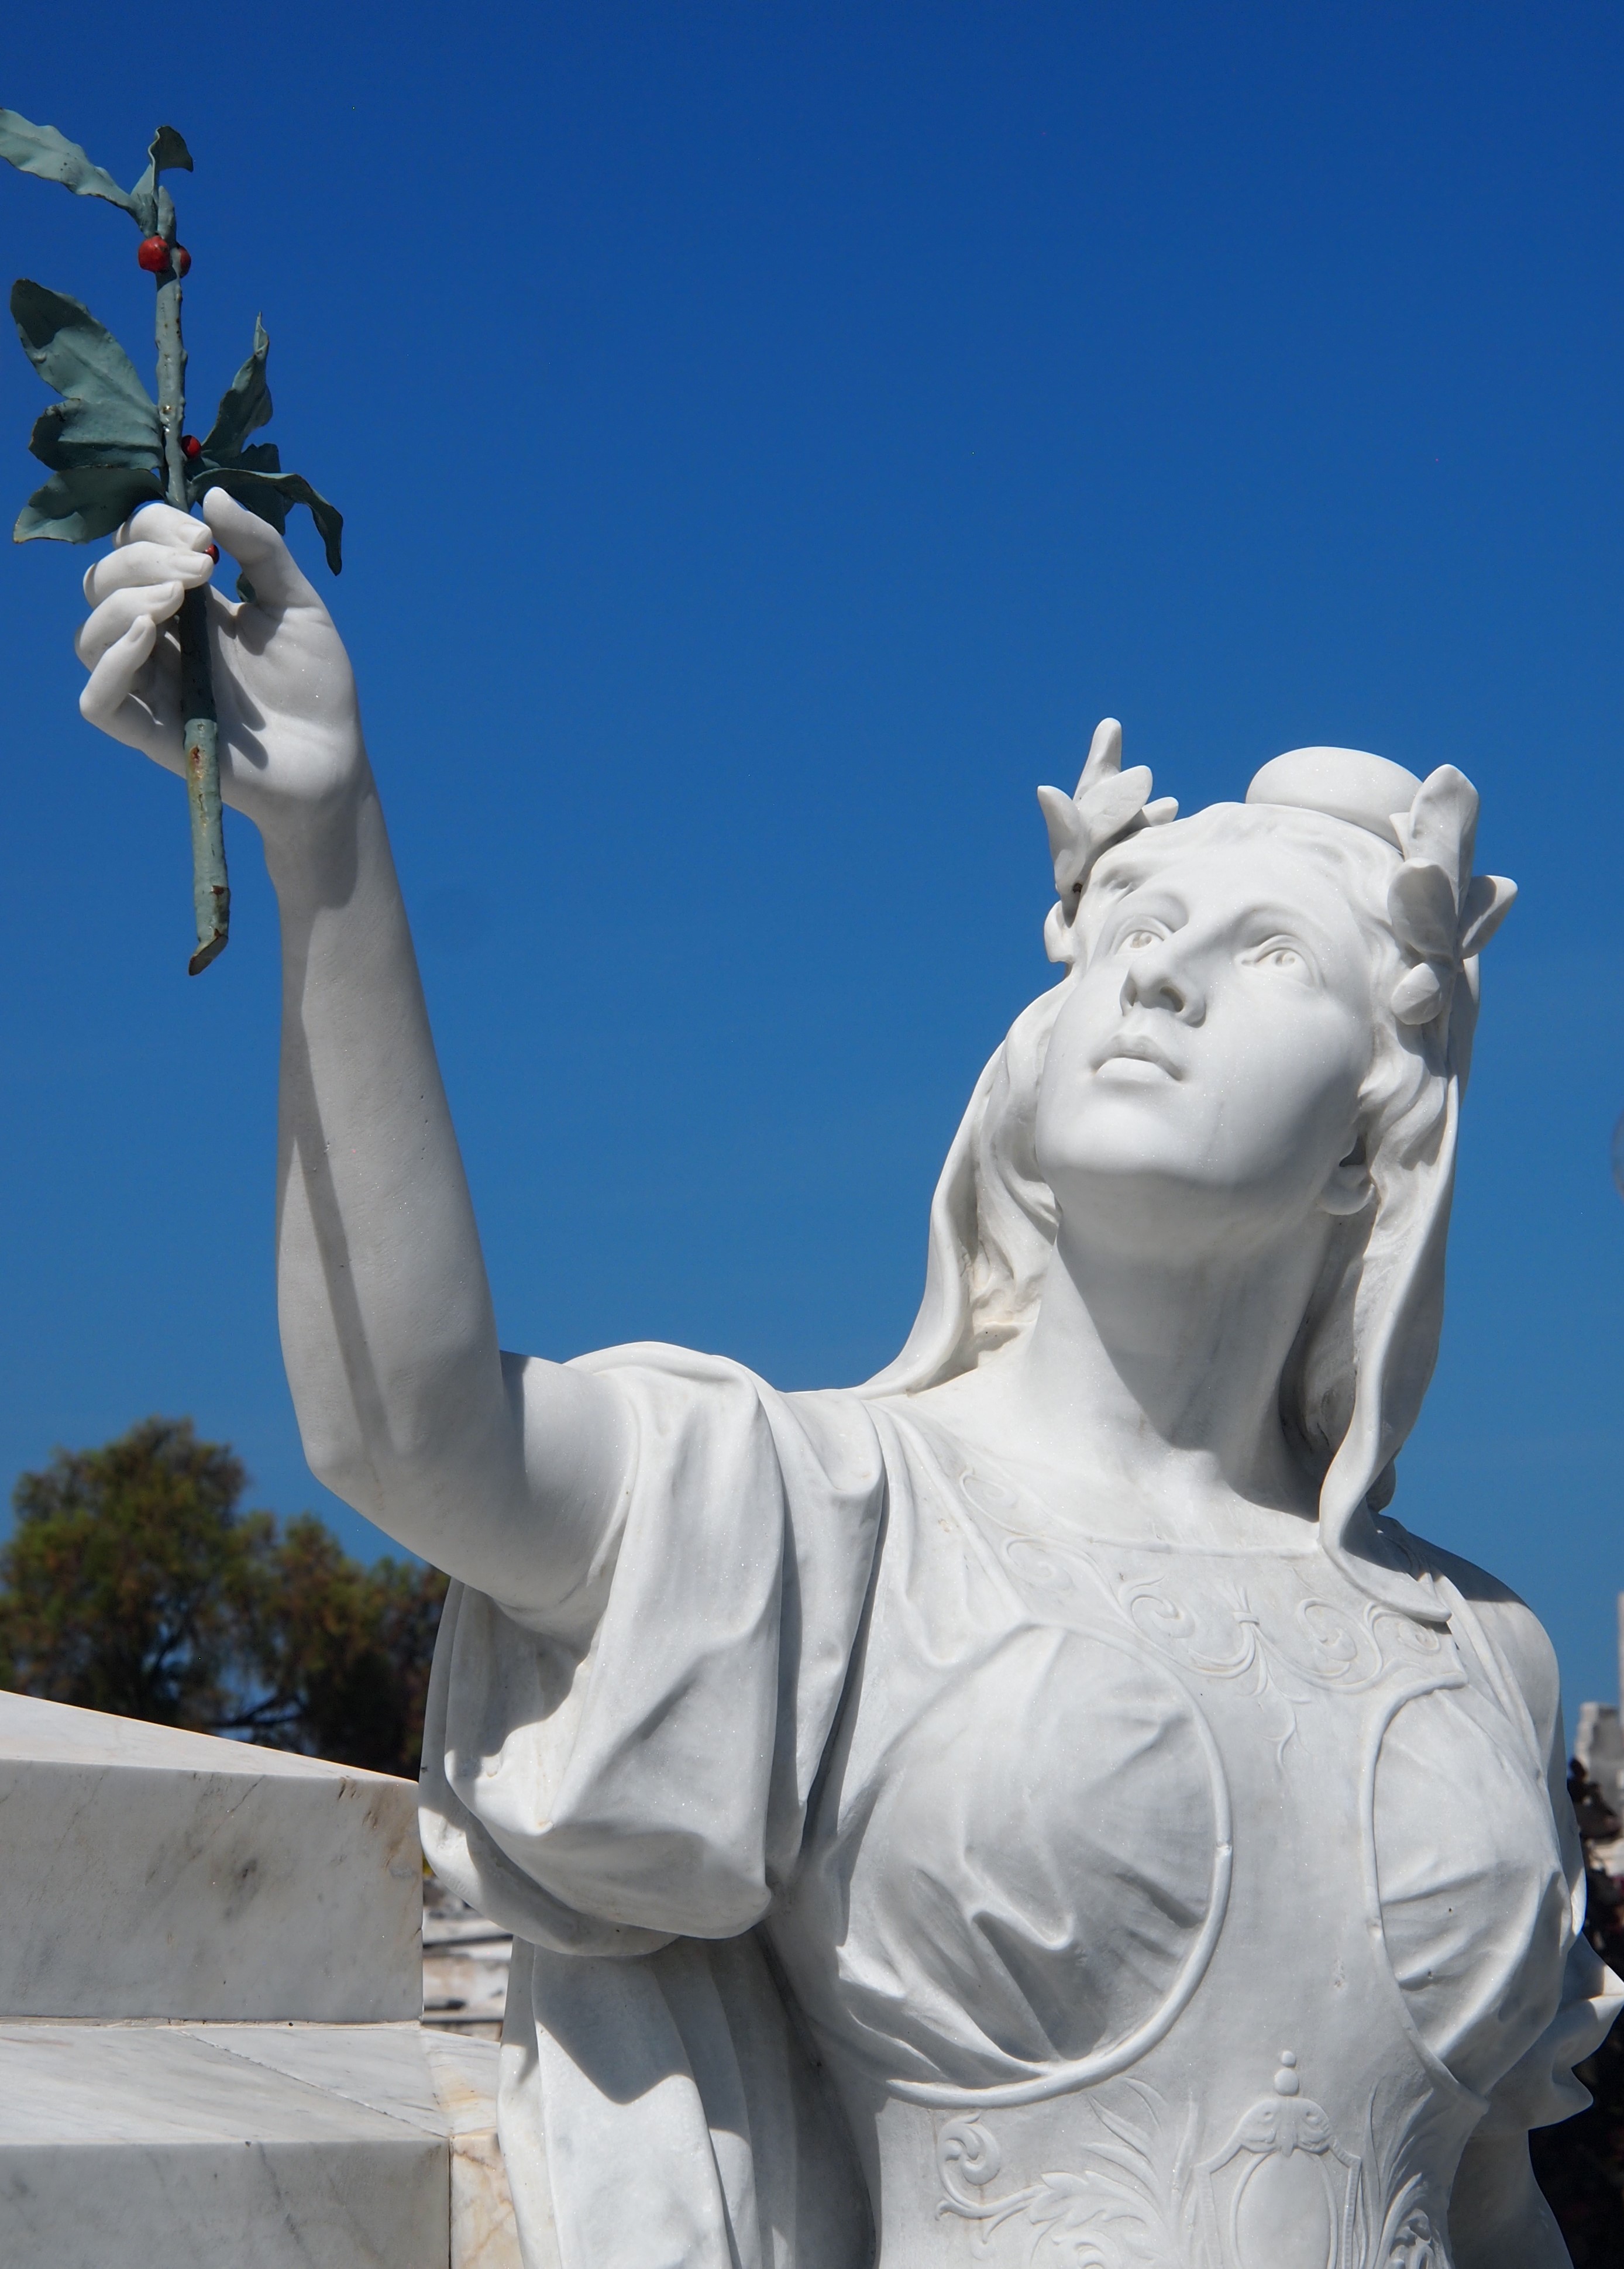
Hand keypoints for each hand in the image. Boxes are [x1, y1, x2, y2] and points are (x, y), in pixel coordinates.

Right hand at [76, 488, 365, 840]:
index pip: (133, 548)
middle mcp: (161, 642)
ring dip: (123, 604)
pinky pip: (99, 701)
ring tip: (176, 599)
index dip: (152, 528)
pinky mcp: (154, 734)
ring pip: (90, 636)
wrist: (334, 762)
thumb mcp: (299, 604)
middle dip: (141, 561)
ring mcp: (153, 688)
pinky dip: (112, 664)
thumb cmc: (317, 687)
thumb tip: (213, 493)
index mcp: (188, 606)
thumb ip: (261, 549)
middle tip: (199, 567)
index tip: (201, 535)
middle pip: (103, 584)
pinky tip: (151, 637)